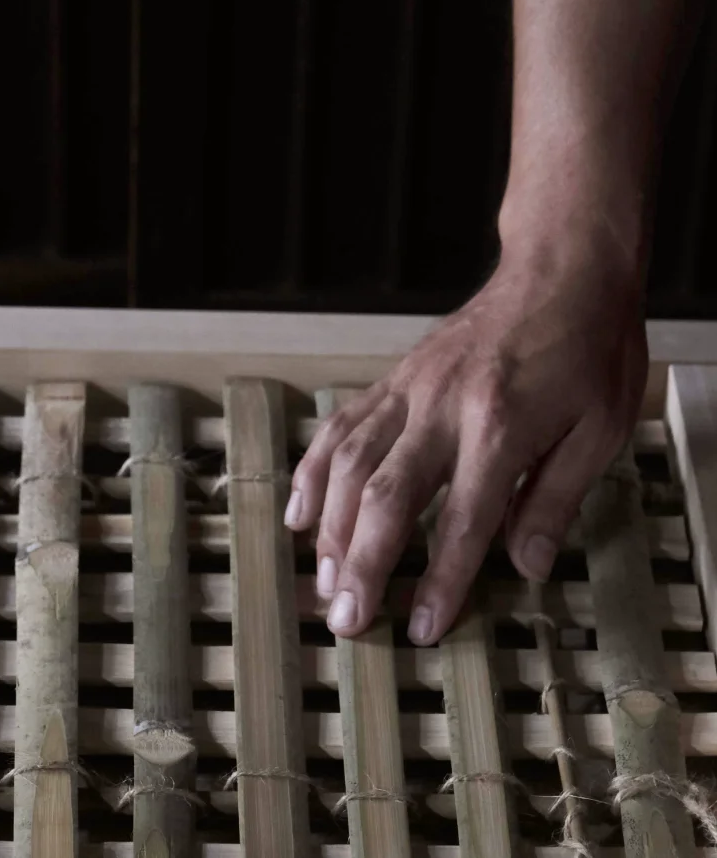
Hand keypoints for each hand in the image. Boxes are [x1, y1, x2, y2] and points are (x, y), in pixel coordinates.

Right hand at [285, 237, 647, 644]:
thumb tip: (524, 568)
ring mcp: (408, 390)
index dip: (440, 582)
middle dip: (361, 564)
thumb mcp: (600, 429)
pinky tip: (299, 511)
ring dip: (330, 527)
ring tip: (323, 579)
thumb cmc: (589, 351)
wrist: (559, 271)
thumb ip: (554, 499)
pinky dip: (313, 471)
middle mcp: (441, 410)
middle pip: (386, 496)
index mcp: (500, 428)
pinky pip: (340, 426)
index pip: (462, 522)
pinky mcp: (392, 378)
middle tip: (345, 619)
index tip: (419, 629)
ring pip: (349, 463)